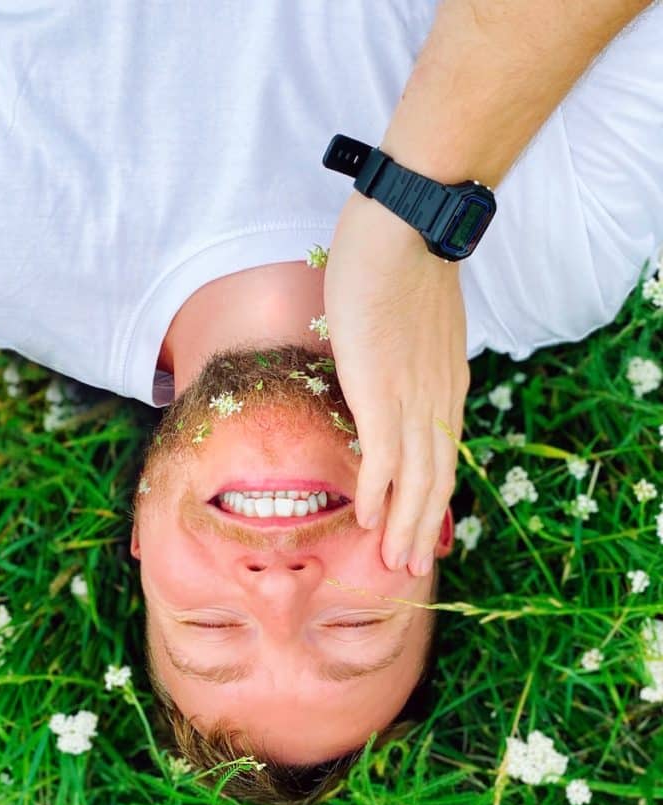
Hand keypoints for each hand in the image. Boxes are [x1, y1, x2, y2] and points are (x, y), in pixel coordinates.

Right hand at [323, 190, 469, 573]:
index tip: (425, 529)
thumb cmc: (401, 263)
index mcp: (446, 386)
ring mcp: (413, 398)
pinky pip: (384, 458)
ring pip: (418, 480)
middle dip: (426, 529)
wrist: (407, 228)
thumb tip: (385, 368)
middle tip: (412, 567)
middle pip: (439, 480)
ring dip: (406, 527)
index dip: (436, 499)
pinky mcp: (382, 392)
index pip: (445, 456)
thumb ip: (407, 356)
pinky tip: (368, 521)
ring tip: (395, 562)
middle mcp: (438, 400)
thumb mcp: (415, 323)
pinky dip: (378, 495)